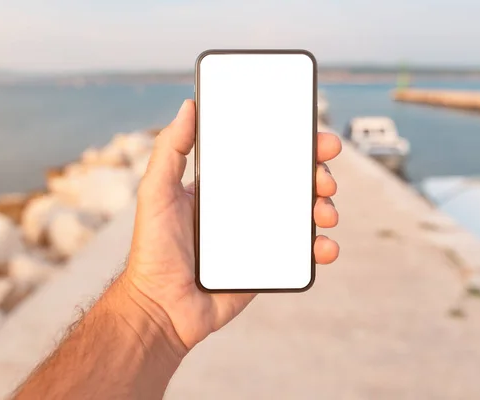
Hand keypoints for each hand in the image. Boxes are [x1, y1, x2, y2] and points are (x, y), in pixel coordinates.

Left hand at [122, 100, 340, 351]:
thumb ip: (170, 150)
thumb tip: (188, 106)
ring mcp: (260, 235)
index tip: (316, 138)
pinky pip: (302, 253)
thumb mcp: (155, 192)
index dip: (295, 144)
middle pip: (293, 182)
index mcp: (226, 186)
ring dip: (325, 207)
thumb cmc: (153, 250)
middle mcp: (247, 206)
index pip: (266, 156)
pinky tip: (325, 247)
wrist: (161, 308)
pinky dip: (321, 247)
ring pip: (304, 214)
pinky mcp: (269, 264)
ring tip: (325, 213)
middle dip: (318, 175)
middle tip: (325, 178)